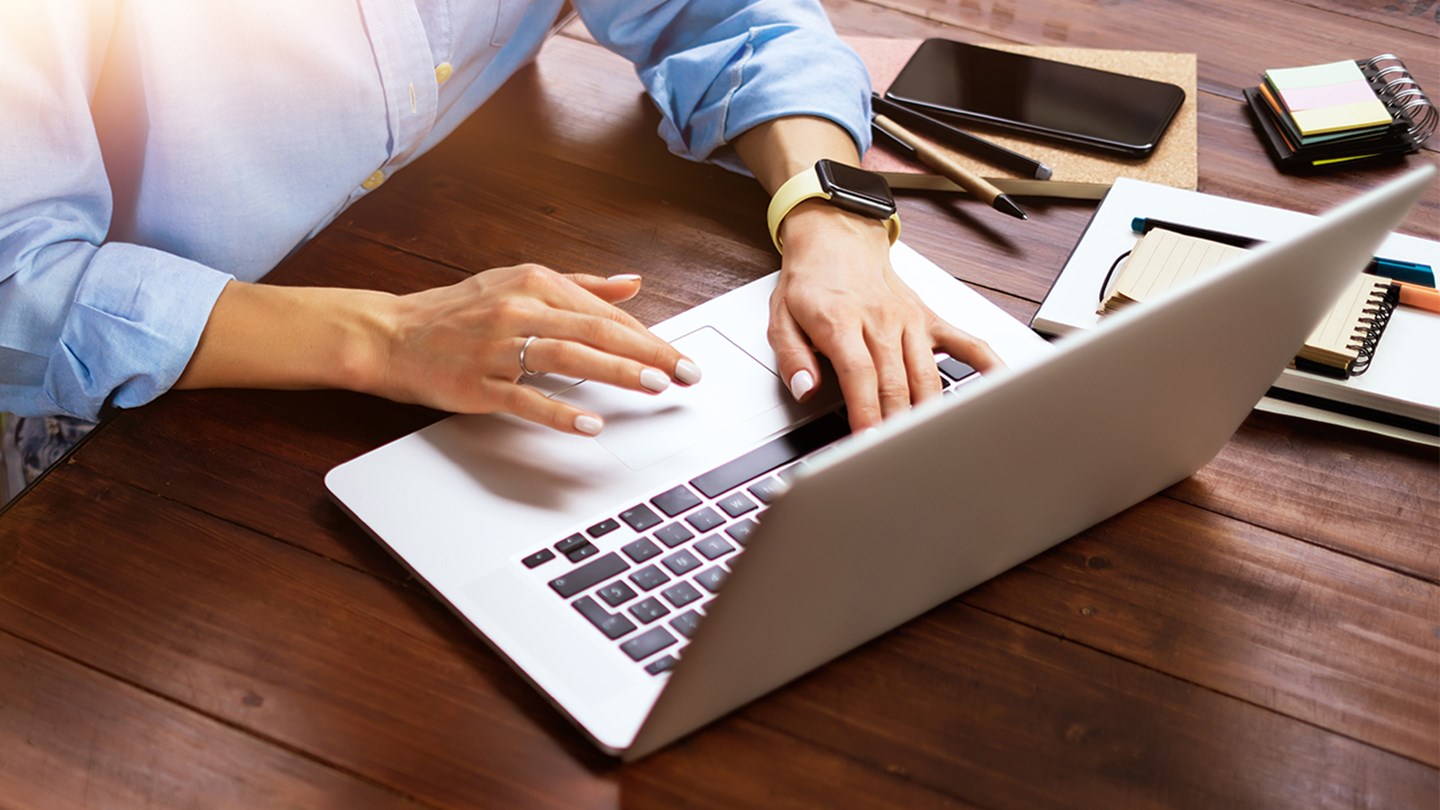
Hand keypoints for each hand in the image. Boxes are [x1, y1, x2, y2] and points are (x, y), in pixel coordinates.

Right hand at [372, 264, 699, 433]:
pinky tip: (590, 423)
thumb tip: (631, 284)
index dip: (649, 337)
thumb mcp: (520, 283)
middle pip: (596, 332)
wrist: (392, 334)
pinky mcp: (479, 383)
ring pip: (568, 357)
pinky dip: (560, 411)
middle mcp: (520, 310)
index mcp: (535, 283)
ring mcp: (498, 347)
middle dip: (647, 353)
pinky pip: (525, 398)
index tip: (681, 358)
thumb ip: (580, 285)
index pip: (605, 314)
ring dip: (615, 372)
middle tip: (684, 373)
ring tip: (653, 386)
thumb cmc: (458, 311)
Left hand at [770, 203, 1000, 431]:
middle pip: (896, 382)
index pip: (860, 375)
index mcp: (842, 322)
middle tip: (897, 458)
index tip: (869, 443)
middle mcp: (881, 321)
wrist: (837, 237)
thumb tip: (805, 389)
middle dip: (898, 425)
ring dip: (929, 413)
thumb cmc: (811, 281)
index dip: (867, 413)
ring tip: (931, 445)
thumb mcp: (781, 317)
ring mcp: (910, 320)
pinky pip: (966, 343)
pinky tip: (999, 389)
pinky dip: (987, 366)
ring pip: (928, 374)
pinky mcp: (929, 319)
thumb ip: (792, 357)